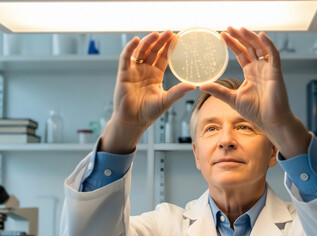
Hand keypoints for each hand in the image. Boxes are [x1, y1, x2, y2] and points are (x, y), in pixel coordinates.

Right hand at [101, 31, 195, 153]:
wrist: (132, 122)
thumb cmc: (148, 113)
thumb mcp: (166, 101)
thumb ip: (177, 92)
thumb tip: (192, 86)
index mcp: (155, 75)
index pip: (163, 57)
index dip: (169, 48)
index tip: (177, 39)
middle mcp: (145, 71)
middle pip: (153, 51)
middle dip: (160, 41)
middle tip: (169, 32)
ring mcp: (134, 71)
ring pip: (141, 52)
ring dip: (148, 42)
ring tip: (156, 34)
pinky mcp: (123, 74)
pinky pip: (126, 58)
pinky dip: (130, 48)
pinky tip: (136, 41)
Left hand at [200, 27, 310, 157]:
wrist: (270, 121)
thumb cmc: (255, 111)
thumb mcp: (232, 99)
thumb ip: (218, 91)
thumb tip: (202, 86)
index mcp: (250, 73)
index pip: (240, 54)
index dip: (232, 44)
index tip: (222, 36)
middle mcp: (259, 68)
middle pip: (249, 47)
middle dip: (239, 37)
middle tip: (229, 28)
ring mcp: (268, 69)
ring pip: (260, 47)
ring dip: (251, 37)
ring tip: (240, 29)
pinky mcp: (276, 72)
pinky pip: (273, 55)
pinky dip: (268, 44)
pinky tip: (260, 35)